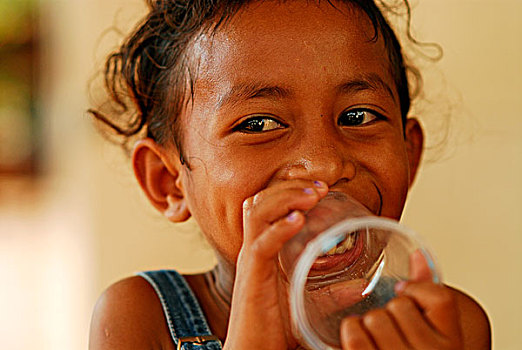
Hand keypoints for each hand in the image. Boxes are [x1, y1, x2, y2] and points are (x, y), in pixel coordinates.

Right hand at [223, 180, 328, 349]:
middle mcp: (254, 248)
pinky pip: (261, 243)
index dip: (292, 190)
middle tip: (320, 188)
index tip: (323, 189)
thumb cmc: (275, 327)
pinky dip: (279, 228)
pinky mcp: (251, 275)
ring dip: (286, 198)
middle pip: (261, 200)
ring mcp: (251, 260)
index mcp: (265, 249)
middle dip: (290, 187)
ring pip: (257, 212)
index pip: (269, 206)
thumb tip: (364, 286)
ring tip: (312, 196)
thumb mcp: (309, 305)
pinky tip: (298, 220)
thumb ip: (334, 294)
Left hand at [339, 251, 462, 349]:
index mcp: (452, 343)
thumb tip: (418, 255)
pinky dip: (350, 332)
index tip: (405, 294)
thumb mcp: (430, 329)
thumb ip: (426, 292)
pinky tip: (360, 341)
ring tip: (375, 337)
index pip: (440, 298)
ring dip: (367, 323)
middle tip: (391, 328)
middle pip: (398, 306)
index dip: (416, 290)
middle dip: (388, 311)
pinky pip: (354, 334)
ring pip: (374, 318)